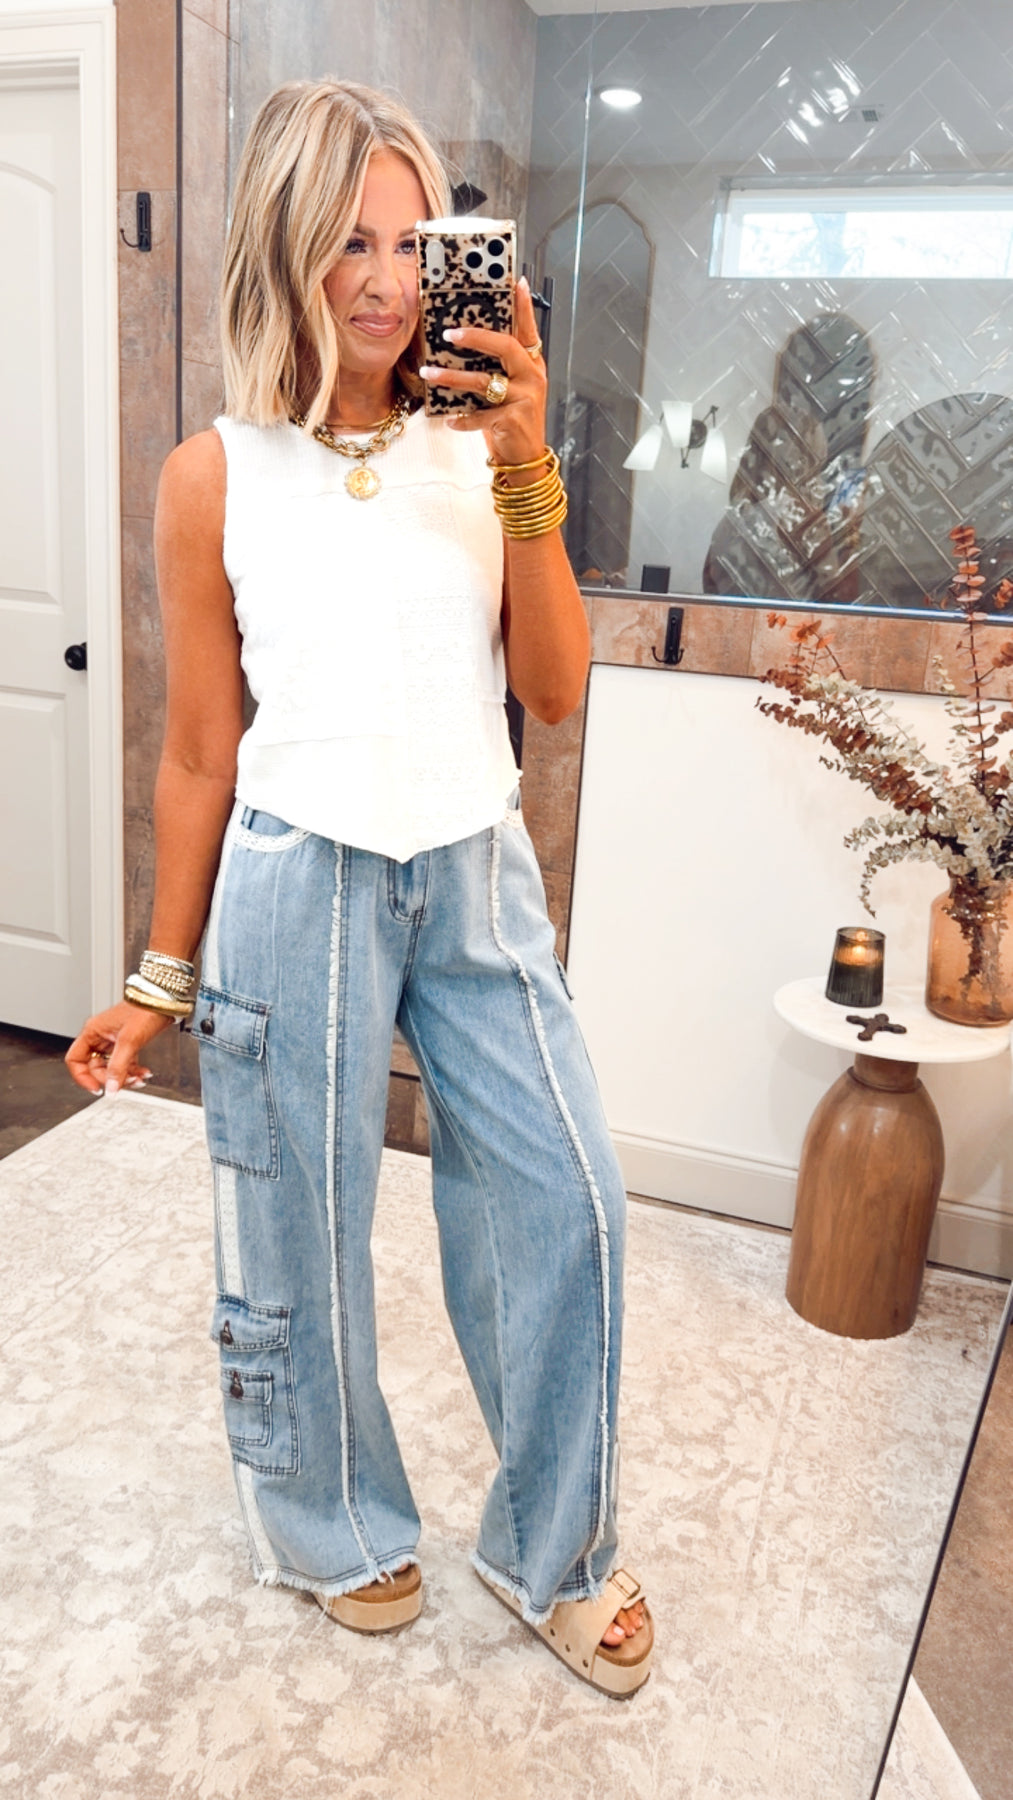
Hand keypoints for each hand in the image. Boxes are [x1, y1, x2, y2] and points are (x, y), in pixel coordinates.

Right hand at [65, 1000, 173, 1096]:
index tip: (97, 1088)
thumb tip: (111, 1088)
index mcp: (92, 1031)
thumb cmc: (144, 1010)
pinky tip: (144, 1073)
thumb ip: (118, 1067)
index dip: (82, 1077)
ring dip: (124, 1077)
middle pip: (95, 1068)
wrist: (165, 1001)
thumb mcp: (129, 1041)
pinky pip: (124, 1064)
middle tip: (125, 1082)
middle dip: (111, 1078)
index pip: (75, 1060)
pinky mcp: (127, 1043)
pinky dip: (133, 1071)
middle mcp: (100, 1036)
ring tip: (138, 1080)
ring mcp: (113, 1040)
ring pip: (111, 1068)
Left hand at [419, 276, 547, 466]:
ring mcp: (525, 398)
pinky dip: (462, 418)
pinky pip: (481, 415)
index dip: (523, 306)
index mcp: (532, 364)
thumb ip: (497, 366)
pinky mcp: (513, 420)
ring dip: (453, 377)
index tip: (514, 282)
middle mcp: (532, 377)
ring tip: (430, 374)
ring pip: (484, 381)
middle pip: (505, 346)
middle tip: (449, 333)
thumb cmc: (512, 420)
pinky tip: (449, 420)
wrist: (525, 459)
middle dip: (476, 336)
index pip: (528, 329)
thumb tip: (464, 341)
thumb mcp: (510, 388)